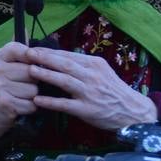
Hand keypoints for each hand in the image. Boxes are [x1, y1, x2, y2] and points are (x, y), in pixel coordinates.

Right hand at [0, 42, 41, 143]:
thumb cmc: (12, 84)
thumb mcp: (13, 65)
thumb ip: (21, 50)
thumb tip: (25, 28)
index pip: (25, 51)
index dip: (36, 59)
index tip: (37, 66)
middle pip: (32, 72)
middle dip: (36, 81)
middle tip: (27, 85)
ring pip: (33, 89)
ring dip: (34, 96)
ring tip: (24, 96)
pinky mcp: (4, 102)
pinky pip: (31, 104)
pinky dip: (31, 108)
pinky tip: (23, 106)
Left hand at [26, 48, 157, 130]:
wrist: (133, 111)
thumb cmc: (113, 90)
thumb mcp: (102, 71)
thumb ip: (83, 65)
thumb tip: (59, 57)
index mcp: (95, 64)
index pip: (68, 55)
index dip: (49, 52)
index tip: (34, 49)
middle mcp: (92, 76)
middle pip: (65, 64)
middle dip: (45, 58)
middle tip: (27, 54)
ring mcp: (89, 93)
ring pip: (65, 81)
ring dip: (46, 75)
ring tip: (30, 70)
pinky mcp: (87, 110)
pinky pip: (65, 105)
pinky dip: (51, 102)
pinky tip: (37, 100)